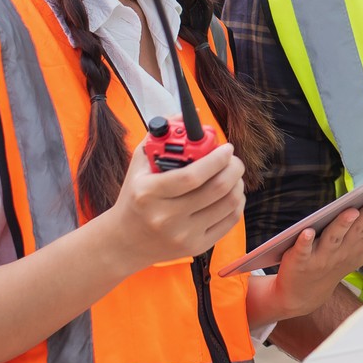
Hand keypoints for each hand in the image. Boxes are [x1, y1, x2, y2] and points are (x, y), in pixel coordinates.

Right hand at [100, 142, 244, 269]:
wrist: (125, 242)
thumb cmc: (135, 197)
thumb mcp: (140, 164)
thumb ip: (162, 136)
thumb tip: (188, 115)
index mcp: (149, 193)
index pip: (192, 176)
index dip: (216, 159)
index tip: (226, 148)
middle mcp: (166, 217)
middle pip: (217, 189)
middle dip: (234, 167)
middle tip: (232, 159)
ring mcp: (183, 235)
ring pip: (229, 203)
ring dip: (237, 183)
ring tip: (231, 175)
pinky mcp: (196, 247)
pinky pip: (230, 220)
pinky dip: (237, 202)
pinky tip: (229, 194)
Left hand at [263, 188, 362, 322]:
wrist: (303, 294)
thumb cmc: (337, 261)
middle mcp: (347, 250)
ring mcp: (325, 256)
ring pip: (335, 237)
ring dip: (343, 225)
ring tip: (351, 211)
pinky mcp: (301, 260)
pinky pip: (304, 250)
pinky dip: (305, 241)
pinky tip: (308, 231)